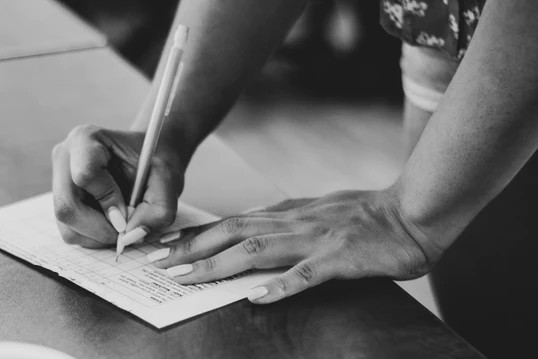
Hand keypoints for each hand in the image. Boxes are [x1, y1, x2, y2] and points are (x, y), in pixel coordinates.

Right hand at [52, 125, 185, 247]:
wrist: (150, 159)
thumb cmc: (157, 163)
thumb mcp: (169, 180)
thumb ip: (159, 208)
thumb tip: (132, 235)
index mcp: (86, 139)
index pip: (85, 175)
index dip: (108, 200)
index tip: (129, 211)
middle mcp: (64, 158)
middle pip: (67, 206)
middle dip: (101, 228)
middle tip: (127, 231)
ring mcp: (59, 181)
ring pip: (66, 226)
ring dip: (99, 236)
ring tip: (124, 225)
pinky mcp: (62, 202)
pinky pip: (70, 232)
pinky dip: (95, 238)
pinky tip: (114, 225)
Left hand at [150, 190, 437, 303]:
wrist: (410, 213)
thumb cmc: (366, 216)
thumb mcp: (318, 210)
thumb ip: (287, 219)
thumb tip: (255, 227)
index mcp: (290, 212)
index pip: (234, 220)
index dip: (199, 233)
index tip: (168, 245)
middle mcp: (295, 221)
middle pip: (234, 231)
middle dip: (193, 248)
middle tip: (159, 264)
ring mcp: (316, 238)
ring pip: (258, 249)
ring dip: (219, 264)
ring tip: (187, 279)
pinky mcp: (340, 256)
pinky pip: (306, 273)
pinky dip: (280, 285)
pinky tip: (257, 298)